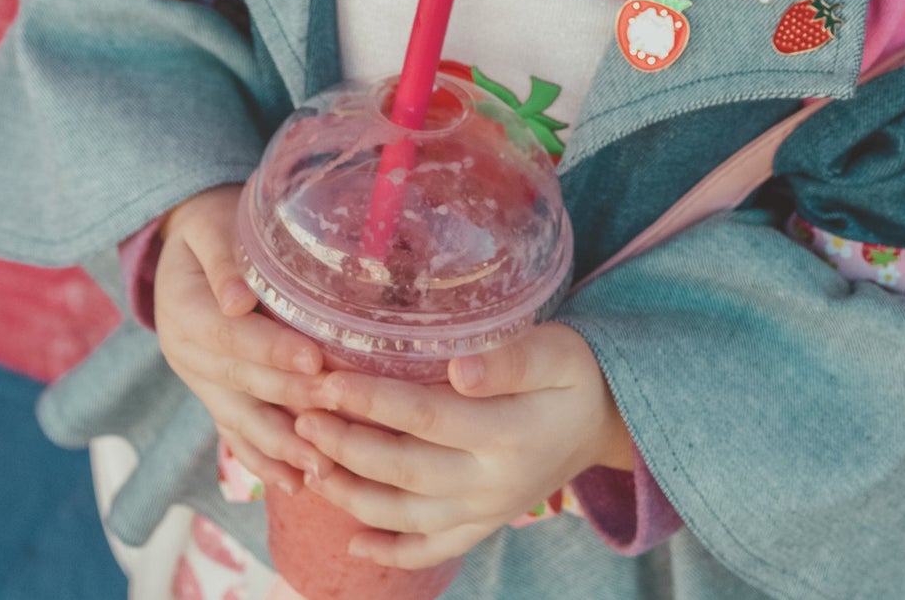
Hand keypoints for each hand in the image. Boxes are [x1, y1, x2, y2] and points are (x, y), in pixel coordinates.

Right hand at [153, 183, 328, 494]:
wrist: (183, 242)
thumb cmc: (209, 223)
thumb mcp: (209, 226)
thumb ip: (224, 258)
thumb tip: (235, 300)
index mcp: (183, 312)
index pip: (230, 338)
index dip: (271, 351)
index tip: (313, 360)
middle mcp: (186, 355)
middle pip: (242, 383)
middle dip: (292, 399)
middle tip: (339, 411)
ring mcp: (199, 382)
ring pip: (240, 420)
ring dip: (281, 446)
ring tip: (322, 465)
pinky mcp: (215, 396)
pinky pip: (236, 435)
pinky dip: (264, 461)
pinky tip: (297, 483)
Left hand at [291, 322, 632, 569]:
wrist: (603, 421)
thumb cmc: (572, 371)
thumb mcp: (555, 350)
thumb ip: (510, 359)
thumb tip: (459, 369)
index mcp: (508, 433)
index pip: (426, 418)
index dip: (373, 402)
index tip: (328, 381)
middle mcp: (492, 483)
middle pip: (404, 471)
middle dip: (347, 446)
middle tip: (301, 419)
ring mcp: (485, 512)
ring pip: (406, 516)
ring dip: (352, 496)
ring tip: (308, 465)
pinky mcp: (482, 526)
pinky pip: (431, 550)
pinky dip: (390, 552)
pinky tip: (352, 543)